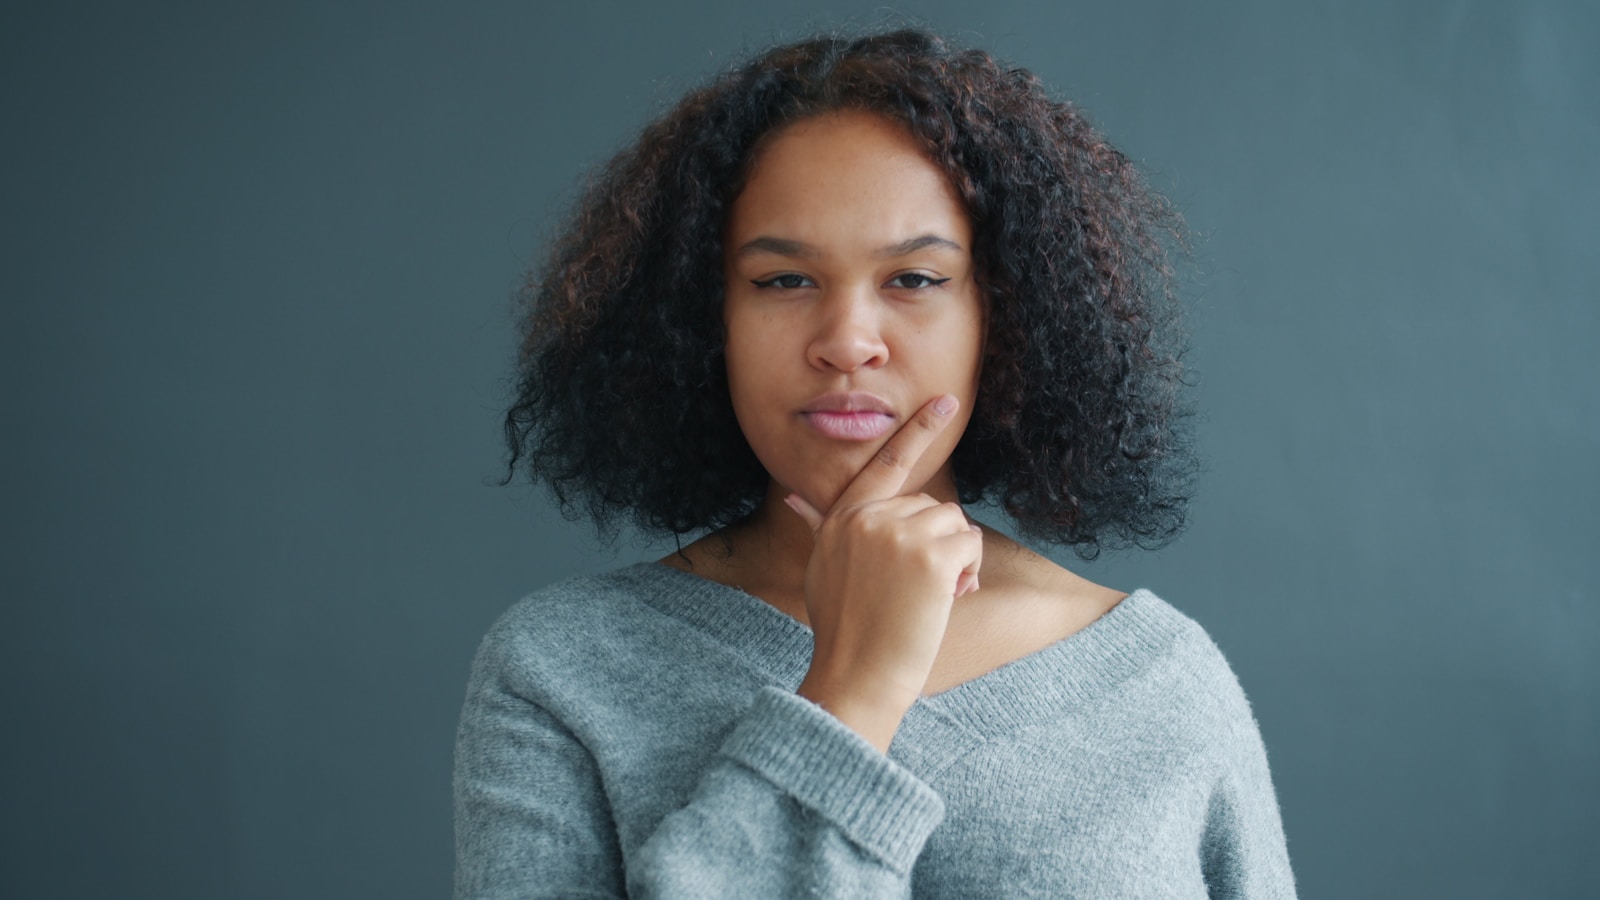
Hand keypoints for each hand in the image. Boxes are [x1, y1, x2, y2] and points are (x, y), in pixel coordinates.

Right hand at [786, 394, 982, 752]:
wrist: (856, 674)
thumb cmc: (844, 629)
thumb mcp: (824, 568)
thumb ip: (820, 525)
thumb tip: (794, 498)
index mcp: (843, 518)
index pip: (885, 463)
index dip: (918, 429)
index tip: (945, 401)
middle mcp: (868, 517)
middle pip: (931, 506)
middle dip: (936, 544)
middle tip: (918, 590)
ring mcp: (898, 533)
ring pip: (954, 524)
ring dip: (954, 559)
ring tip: (928, 597)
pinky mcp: (930, 555)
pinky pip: (969, 545)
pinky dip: (967, 573)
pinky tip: (946, 599)